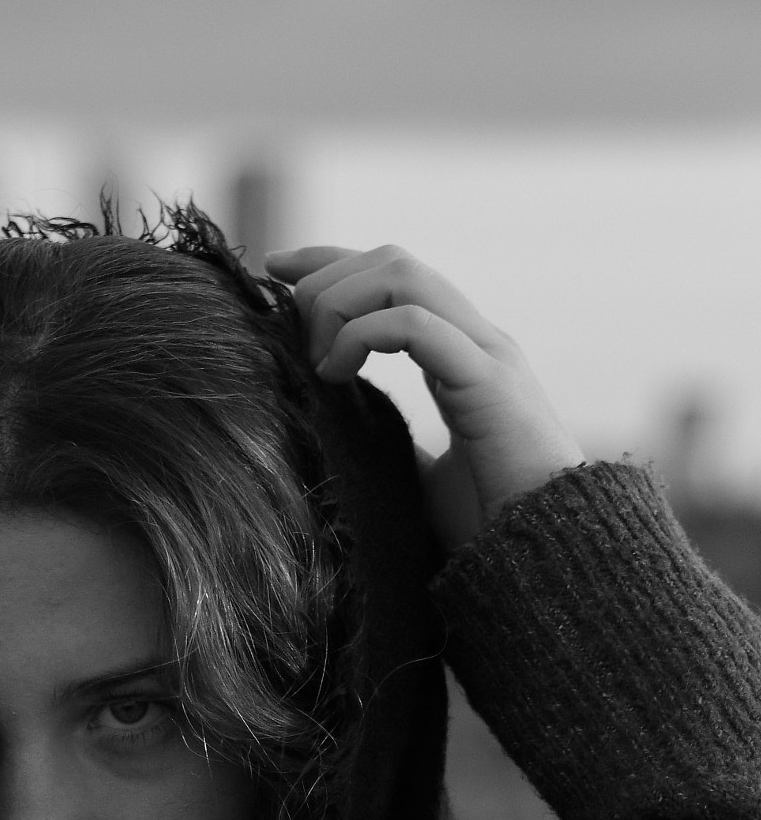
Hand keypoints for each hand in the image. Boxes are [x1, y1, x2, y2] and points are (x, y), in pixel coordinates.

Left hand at [264, 243, 585, 550]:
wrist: (542, 558)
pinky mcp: (488, 381)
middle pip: (393, 261)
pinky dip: (362, 335)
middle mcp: (476, 341)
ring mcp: (486, 354)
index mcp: (461, 355)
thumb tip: (332, 431)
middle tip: (283, 315)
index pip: (395, 277)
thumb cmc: (486, 523)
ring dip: (340, 301)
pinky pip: (414, 324)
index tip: (276, 271)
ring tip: (315, 356)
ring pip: (403, 275)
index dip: (333, 263)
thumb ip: (385, 440)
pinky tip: (335, 374)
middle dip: (326, 273)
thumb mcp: (415, 472)